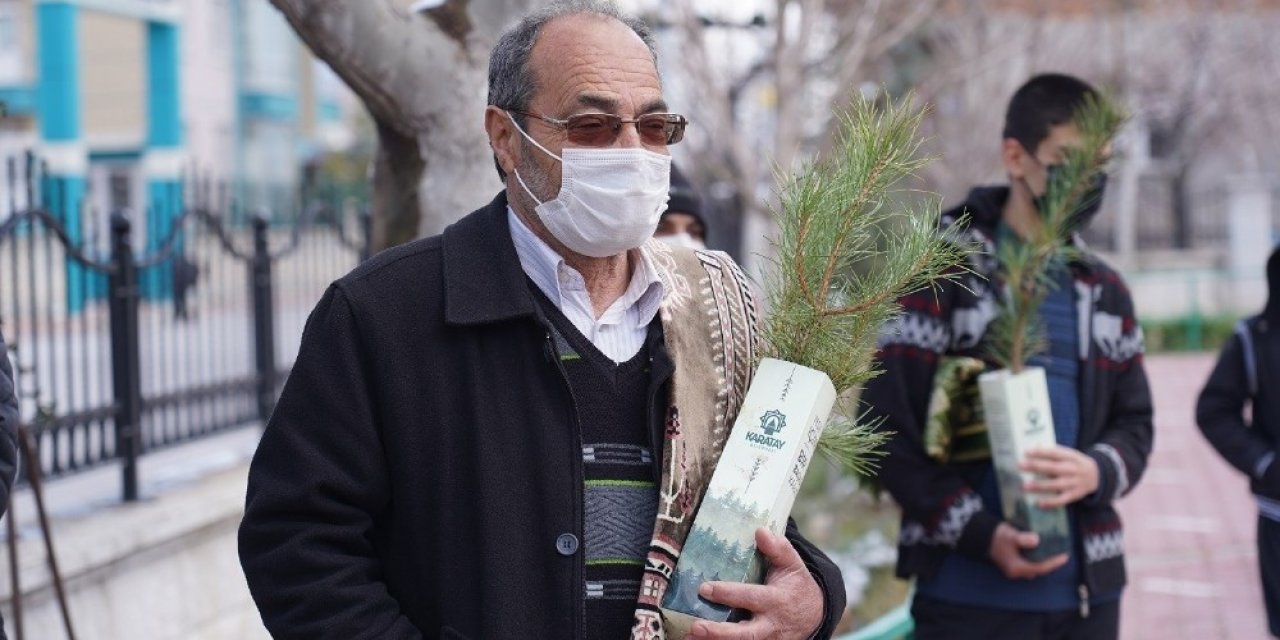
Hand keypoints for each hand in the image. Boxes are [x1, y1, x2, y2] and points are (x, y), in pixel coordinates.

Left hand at [689, 528, 822, 639]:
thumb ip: (778, 548)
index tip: (705, 588)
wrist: (813, 616)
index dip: (728, 594)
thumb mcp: (792, 565)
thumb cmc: (795, 585)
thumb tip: (760, 531)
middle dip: (720, 632)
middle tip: (696, 626)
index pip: (751, 597)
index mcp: (777, 600)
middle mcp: (770, 625)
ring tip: (689, 637)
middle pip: (745, 634)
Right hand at [989, 522, 1067, 579]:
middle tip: (1062, 554)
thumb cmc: (997, 536)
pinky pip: (1029, 564)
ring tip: (1054, 552)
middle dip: (1051, 564)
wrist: (981, 535)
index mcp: (1017, 567)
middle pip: (1039, 570)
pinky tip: (1042, 551)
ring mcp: (1014, 569)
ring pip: (1034, 568)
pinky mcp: (1013, 563)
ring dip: (1044, 562)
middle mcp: (1016, 571)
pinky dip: (1037, 559)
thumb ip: (1023, 539)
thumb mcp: (1010, 535)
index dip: (1054, 563)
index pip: (1040, 567)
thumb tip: (1036, 540)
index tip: (1065, 556)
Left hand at [1021, 445, 1098, 507]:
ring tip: (1025, 486)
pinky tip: (1038, 503)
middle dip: (1036, 466)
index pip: (1054, 453)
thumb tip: (1034, 448)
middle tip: (1020, 465)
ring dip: (1040, 486)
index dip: (1041, 452)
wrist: (1097, 475)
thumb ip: (1054, 452)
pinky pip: (1061, 500)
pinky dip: (1050, 502)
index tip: (1026, 452)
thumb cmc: (1075, 463)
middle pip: (1053, 468)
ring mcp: (1074, 483)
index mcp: (1071, 457)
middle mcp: (1073, 470)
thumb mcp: (1069, 454)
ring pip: (1056, 485)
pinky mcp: (1074, 495)